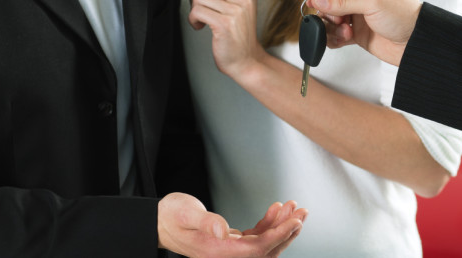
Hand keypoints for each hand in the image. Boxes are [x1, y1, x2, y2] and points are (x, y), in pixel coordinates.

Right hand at [158, 193, 305, 256]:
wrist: (158, 221)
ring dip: (280, 226)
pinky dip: (268, 224)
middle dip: (286, 231)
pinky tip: (275, 209)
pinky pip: (255, 238)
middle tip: (302, 212)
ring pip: (263, 244)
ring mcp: (228, 251)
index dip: (278, 236)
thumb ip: (205, 222)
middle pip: (265, 249)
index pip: (256, 249)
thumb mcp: (185, 214)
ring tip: (294, 208)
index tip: (295, 221)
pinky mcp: (229, 243)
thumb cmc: (170, 215)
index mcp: (217, 253)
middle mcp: (225, 256)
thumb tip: (223, 231)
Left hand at [187, 0, 263, 77]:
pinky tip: (200, 26)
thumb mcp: (233, 2)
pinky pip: (197, 11)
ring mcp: (235, 11)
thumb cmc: (238, 33)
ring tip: (201, 19)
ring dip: (194, 9)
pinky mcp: (224, 24)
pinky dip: (193, 19)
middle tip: (199, 8)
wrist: (246, 59)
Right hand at [307, 0, 420, 66]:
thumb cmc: (404, 16)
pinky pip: (337, 33)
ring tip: (344, 31)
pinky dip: (335, 37)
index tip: (313, 0)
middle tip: (333, 19)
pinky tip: (343, 39)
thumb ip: (342, 0)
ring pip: (332, 17)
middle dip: (327, 10)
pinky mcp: (358, 32)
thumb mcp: (372, 2)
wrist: (417, 44)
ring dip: (332, 26)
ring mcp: (359, 13)